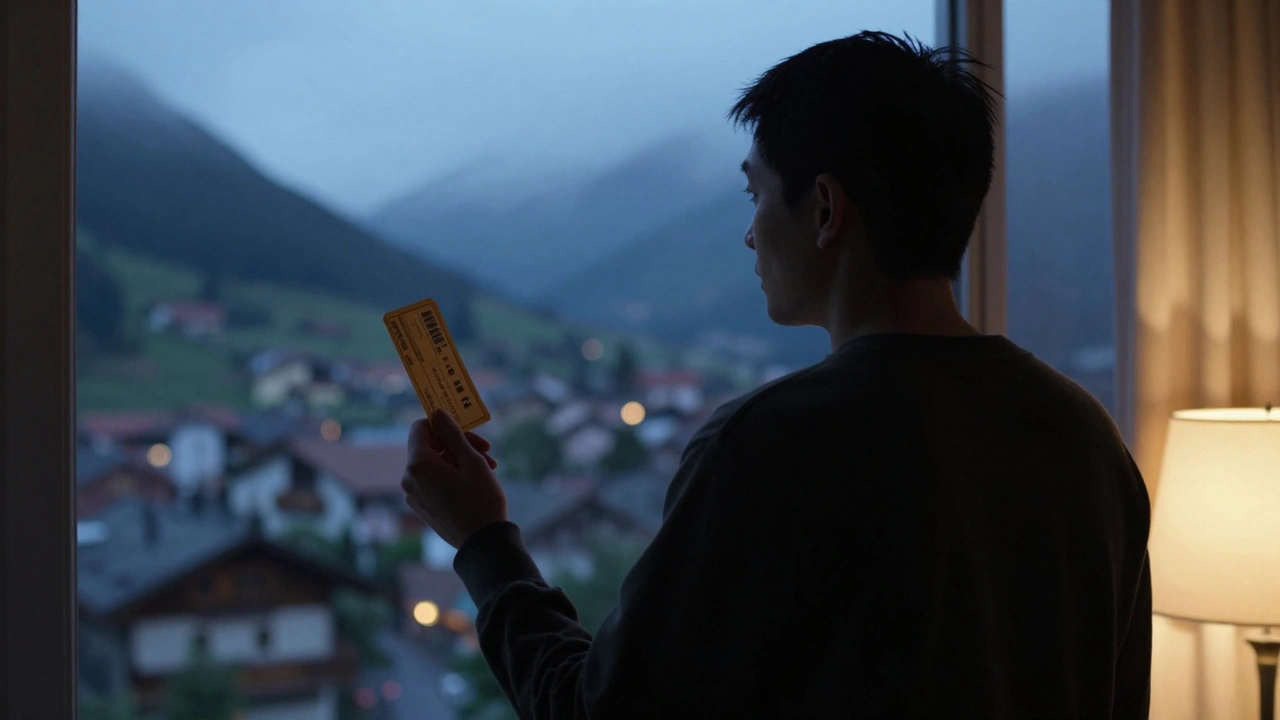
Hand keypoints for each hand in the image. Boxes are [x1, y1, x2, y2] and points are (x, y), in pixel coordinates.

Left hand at [401, 409, 507, 548]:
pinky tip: (474, 483)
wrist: (482, 542)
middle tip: (487, 450)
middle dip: (457, 445)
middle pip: (429, 447)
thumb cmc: (481, 499)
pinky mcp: (421, 508)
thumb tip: (437, 412)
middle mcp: (409, 479)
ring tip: (487, 468)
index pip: (420, 427)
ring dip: (458, 461)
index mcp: (418, 464)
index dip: (442, 424)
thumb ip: (452, 434)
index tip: (466, 430)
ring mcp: (413, 496)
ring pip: (434, 465)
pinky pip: (433, 482)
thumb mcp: (471, 460)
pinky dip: (451, 477)